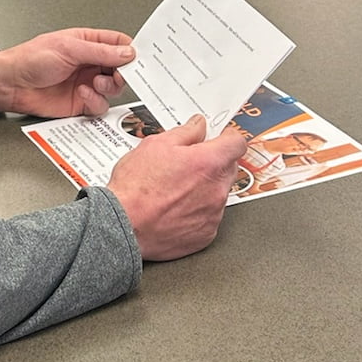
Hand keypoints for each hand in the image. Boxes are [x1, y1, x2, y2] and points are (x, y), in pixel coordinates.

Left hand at [0, 28, 133, 117]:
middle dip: (122, 73)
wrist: (12, 84)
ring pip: (113, 88)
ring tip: (94, 83)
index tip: (138, 59)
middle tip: (117, 74)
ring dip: (108, 87)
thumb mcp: (69, 49)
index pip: (118, 44)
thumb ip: (100, 52)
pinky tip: (82, 94)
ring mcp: (87, 82)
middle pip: (120, 68)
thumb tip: (128, 53)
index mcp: (87, 42)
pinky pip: (100, 105)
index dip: (130, 51)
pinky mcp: (82, 102)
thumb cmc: (32, 58)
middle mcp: (89, 62)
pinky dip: (95, 101)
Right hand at [108, 117, 245, 261]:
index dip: (227, 137)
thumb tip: (198, 126)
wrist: (124, 225)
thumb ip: (185, 132)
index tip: (220, 137)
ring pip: (218, 193)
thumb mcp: (155, 145)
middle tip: (189, 162)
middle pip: (229, 168)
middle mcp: (216, 189)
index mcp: (208, 163)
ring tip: (175, 188)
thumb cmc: (135, 188)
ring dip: (205, 187)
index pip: (237, 143)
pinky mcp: (206, 234)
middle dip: (213, 162)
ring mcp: (213, 214)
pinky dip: (198, 210)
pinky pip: (209, 216)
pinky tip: (176, 207)